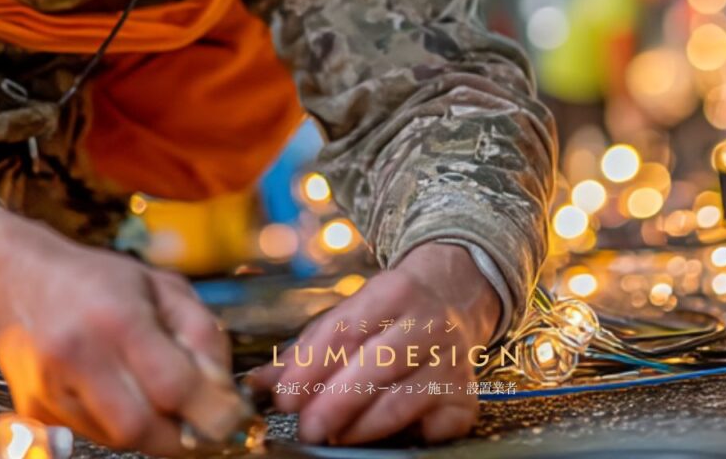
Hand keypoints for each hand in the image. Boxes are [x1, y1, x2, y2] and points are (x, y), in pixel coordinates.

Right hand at [0, 205, 243, 455]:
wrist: (14, 280)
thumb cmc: (94, 279)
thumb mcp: (160, 285)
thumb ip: (200, 332)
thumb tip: (224, 386)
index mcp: (117, 318)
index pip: (174, 387)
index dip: (212, 411)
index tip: (233, 417)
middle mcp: (78, 356)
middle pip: (142, 429)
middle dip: (182, 436)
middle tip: (201, 422)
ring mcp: (50, 388)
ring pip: (118, 438)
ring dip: (151, 430)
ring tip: (158, 398)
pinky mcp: (35, 410)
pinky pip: (92, 434)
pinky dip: (118, 425)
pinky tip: (122, 395)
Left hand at [249, 243, 502, 445]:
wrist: (455, 295)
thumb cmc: (391, 311)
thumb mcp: (351, 312)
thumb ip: (307, 348)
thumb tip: (259, 382)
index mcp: (394, 291)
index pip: (347, 329)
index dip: (312, 366)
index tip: (286, 396)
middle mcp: (429, 322)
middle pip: (378, 365)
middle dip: (336, 402)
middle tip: (308, 426)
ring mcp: (453, 360)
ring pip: (404, 399)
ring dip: (363, 424)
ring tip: (334, 434)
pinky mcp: (466, 395)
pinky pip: (437, 425)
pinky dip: (410, 435)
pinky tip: (384, 435)